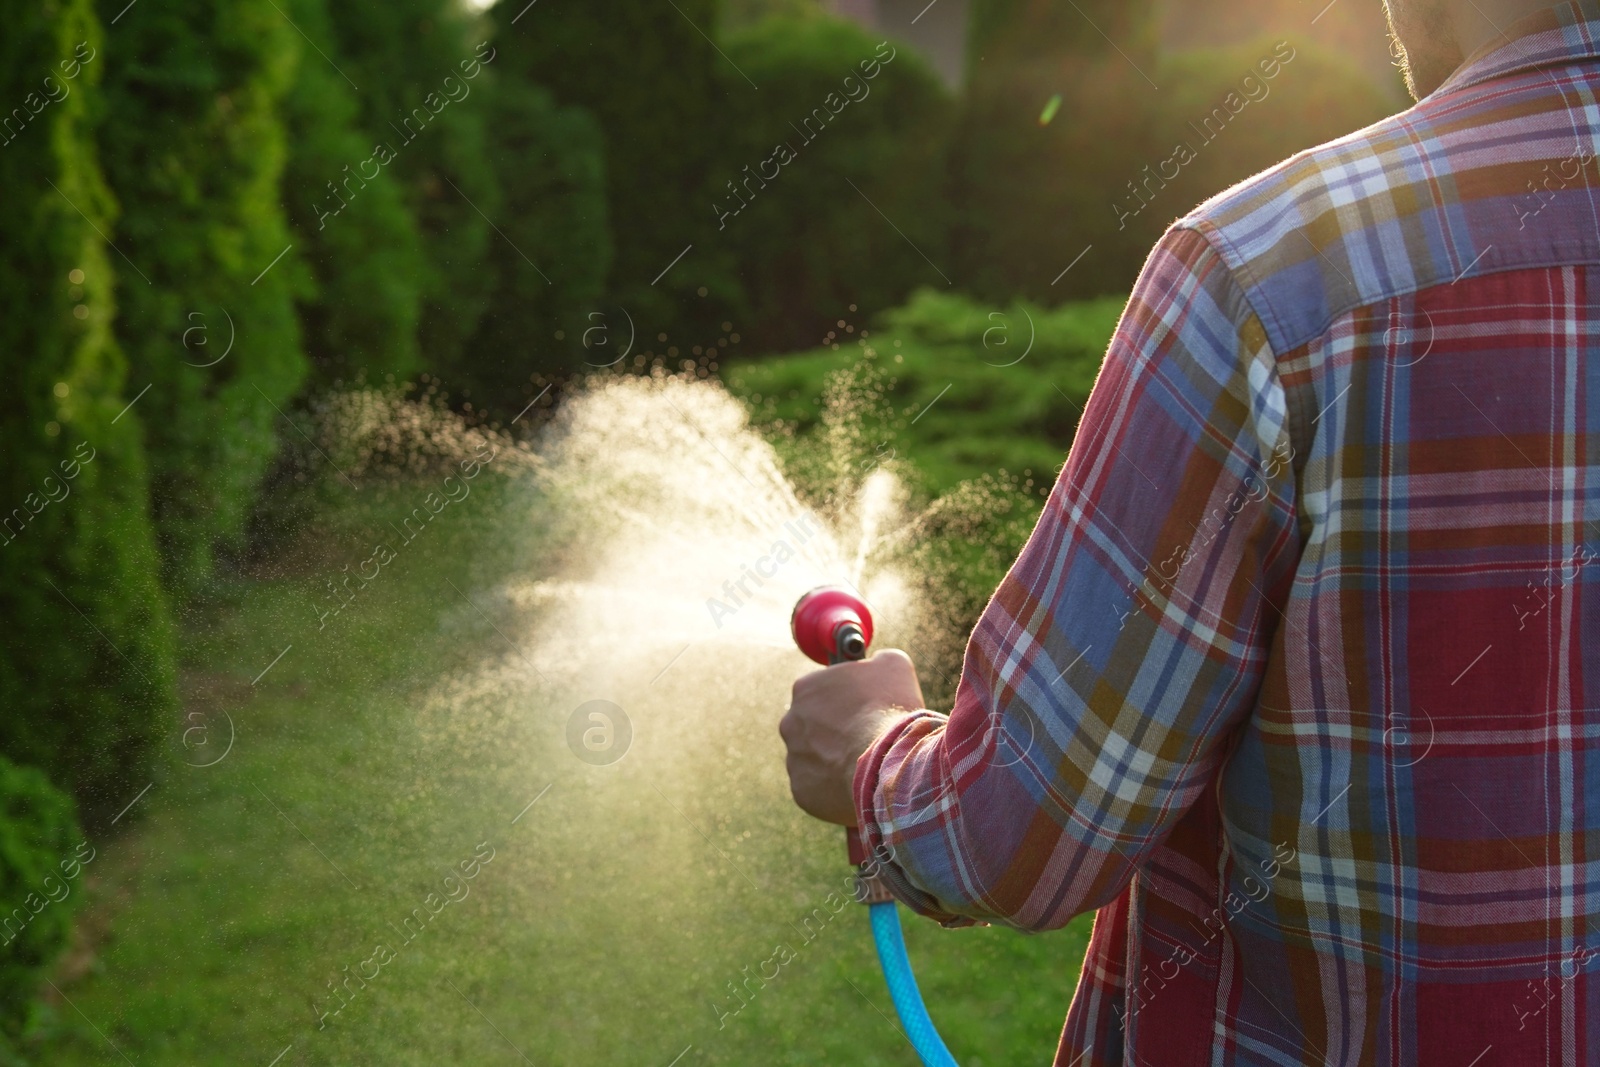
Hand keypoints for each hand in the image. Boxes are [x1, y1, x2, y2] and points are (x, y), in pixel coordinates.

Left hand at [779, 649, 924, 825]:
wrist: (887, 763)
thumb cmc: (890, 711)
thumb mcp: (894, 666)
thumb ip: (878, 660)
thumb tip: (876, 662)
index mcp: (805, 689)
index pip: (821, 691)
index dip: (846, 700)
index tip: (864, 708)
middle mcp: (790, 723)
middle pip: (813, 727)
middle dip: (835, 732)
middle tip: (865, 738)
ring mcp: (794, 760)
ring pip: (814, 759)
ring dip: (834, 760)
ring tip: (865, 764)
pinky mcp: (802, 792)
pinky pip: (818, 789)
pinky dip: (835, 788)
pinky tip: (858, 783)